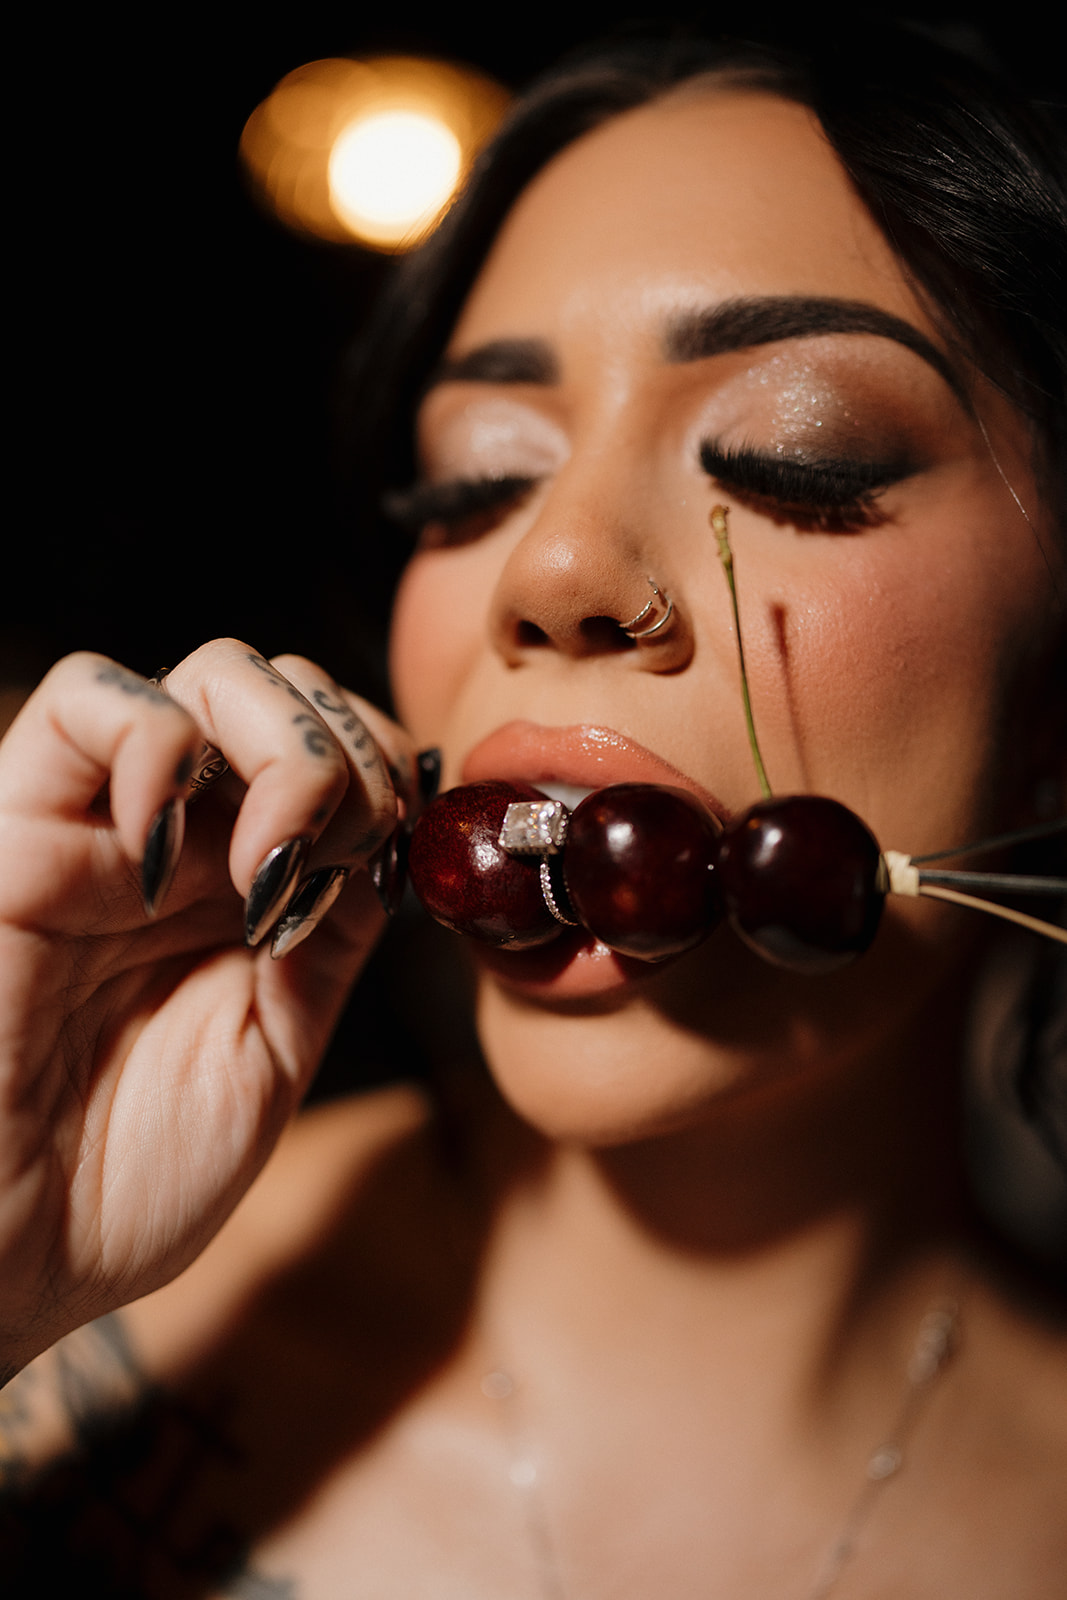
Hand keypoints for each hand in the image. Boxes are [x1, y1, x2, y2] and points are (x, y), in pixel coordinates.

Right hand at [0, 639, 412, 1377]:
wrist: (1, 1264)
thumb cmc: (116, 1189)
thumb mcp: (267, 1062)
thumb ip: (326, 949)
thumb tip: (386, 852)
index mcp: (245, 894)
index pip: (343, 759)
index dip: (388, 782)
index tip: (391, 863)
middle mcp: (184, 843)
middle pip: (293, 695)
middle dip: (353, 753)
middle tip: (336, 853)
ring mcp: (105, 826)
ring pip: (212, 673)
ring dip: (282, 739)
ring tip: (268, 854)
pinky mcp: (17, 826)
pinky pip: (87, 700)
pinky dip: (161, 738)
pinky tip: (170, 844)